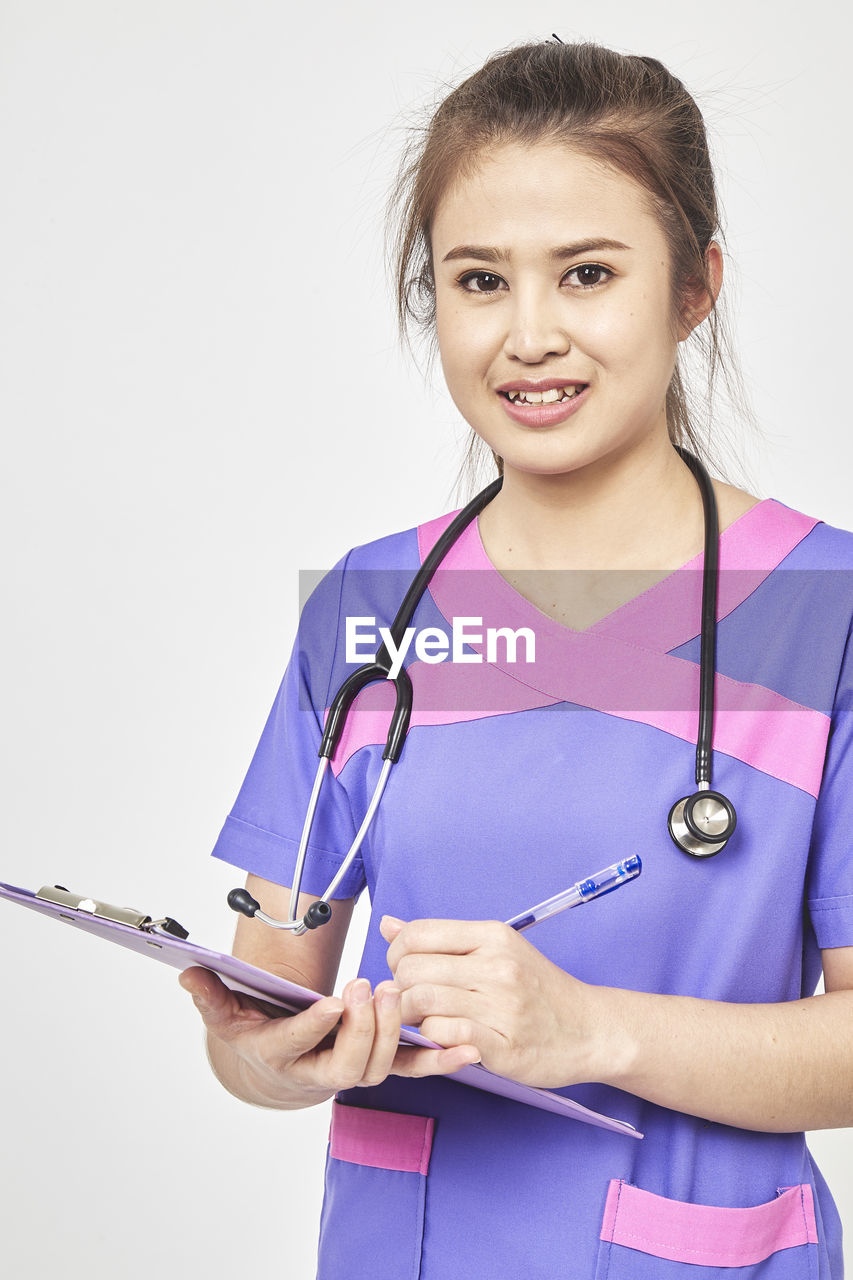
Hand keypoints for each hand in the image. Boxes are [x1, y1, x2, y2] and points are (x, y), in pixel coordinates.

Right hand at [179, 965, 480, 1103]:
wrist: (280, 1065)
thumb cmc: (258, 1031)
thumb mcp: (229, 1013)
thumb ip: (212, 995)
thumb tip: (188, 972)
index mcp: (282, 1055)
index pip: (297, 1044)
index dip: (314, 1027)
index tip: (330, 1003)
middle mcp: (320, 1071)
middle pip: (347, 1063)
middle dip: (361, 1029)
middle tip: (370, 988)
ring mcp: (355, 1069)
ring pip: (380, 1066)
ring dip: (395, 1034)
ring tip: (401, 995)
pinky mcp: (383, 1064)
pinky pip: (414, 1067)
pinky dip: (441, 1060)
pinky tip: (466, 1047)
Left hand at [379, 916, 602, 1088]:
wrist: (589, 1029)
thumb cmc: (537, 989)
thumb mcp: (495, 949)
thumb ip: (441, 939)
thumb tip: (389, 925)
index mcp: (492, 936)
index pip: (417, 934)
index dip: (397, 954)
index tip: (405, 970)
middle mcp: (497, 966)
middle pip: (412, 969)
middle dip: (398, 988)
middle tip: (409, 1000)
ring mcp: (502, 1006)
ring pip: (422, 1001)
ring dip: (410, 1015)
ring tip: (422, 1020)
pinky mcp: (504, 1045)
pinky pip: (444, 1035)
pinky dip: (433, 1038)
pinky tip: (443, 1037)